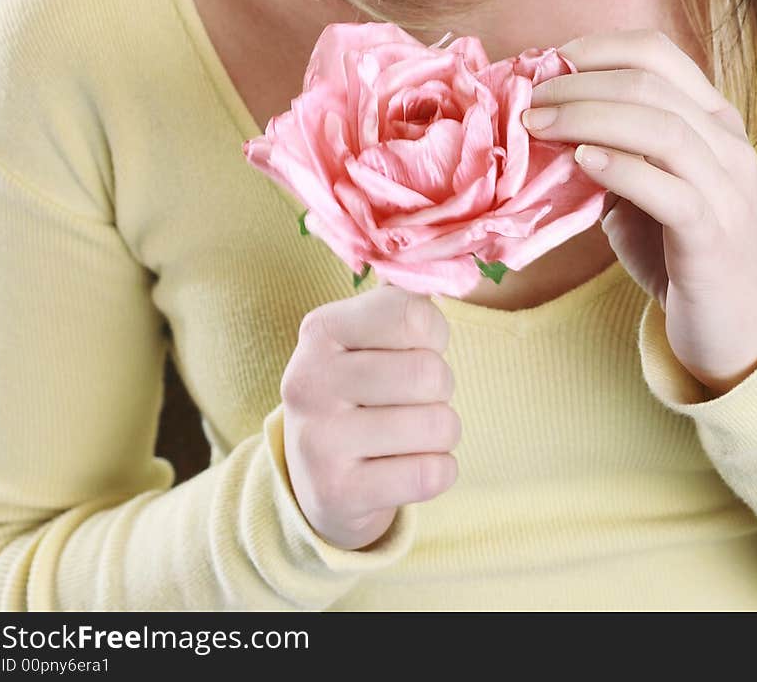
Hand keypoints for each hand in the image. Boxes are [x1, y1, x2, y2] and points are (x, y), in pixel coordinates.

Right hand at [280, 282, 459, 549]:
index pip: (413, 314)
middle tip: (414, 399)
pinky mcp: (338, 493)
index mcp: (320, 330)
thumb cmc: (359, 392)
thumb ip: (400, 300)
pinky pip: (432, 474)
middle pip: (430, 373)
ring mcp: (319, 441)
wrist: (317, 482)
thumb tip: (447, 262)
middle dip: (440, 389)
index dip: (434, 334)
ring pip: (438, 425)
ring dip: (442, 432)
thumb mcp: (363, 338)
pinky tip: (409, 466)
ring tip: (412, 434)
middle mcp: (310, 380)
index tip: (417, 348)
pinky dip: (439, 470)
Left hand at [522, 29, 756, 395]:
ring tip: (540, 125)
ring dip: (589, 118)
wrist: (738, 326)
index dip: (596, 48)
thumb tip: (539, 118)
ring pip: (662, 128)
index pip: (657, 52)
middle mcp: (726, 143)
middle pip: (649, 85)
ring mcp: (726, 188)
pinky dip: (622, 168)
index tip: (546, 62)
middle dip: (579, 84)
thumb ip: (611, 149)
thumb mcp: (643, 186)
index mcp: (711, 118)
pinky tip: (582, 162)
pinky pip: (670, 191)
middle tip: (528, 100)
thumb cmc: (680, 249)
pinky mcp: (714, 236)